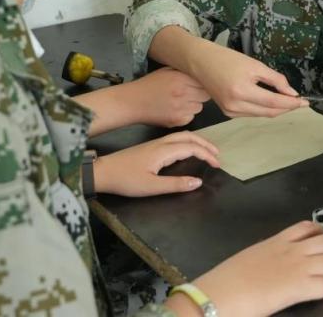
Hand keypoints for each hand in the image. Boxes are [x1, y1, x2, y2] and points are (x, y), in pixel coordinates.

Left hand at [93, 131, 219, 196]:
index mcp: (163, 151)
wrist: (103, 172)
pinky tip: (187, 148)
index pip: (191, 148)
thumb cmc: (126, 180)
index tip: (217, 165)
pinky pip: (175, 138)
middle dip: (205, 144)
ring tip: (207, 150)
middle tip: (218, 154)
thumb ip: (175, 184)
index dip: (206, 155)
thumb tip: (198, 182)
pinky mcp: (150, 146)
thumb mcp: (151, 187)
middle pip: (189, 137)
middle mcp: (161, 143)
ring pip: (182, 136)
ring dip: (197, 141)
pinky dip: (187, 141)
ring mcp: (155, 143)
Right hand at [128, 68, 210, 127]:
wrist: (132, 102)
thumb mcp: (166, 71)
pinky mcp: (177, 121)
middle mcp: (183, 93)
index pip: (205, 82)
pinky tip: (176, 110)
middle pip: (205, 95)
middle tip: (190, 93)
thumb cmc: (148, 86)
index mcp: (180, 78)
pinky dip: (186, 115)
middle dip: (200, 94)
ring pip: (199, 107)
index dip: (202, 83)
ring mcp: (181, 108)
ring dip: (194, 105)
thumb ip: (183, 72)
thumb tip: (200, 74)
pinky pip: (191, 117)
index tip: (198, 84)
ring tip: (181, 102)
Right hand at [173, 221, 322, 316]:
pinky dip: (321, 291)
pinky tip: (308, 295)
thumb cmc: (227, 279)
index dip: (317, 235)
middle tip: (320, 266)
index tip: (314, 246)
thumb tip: (271, 263)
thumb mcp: (249, 257)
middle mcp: (290, 250)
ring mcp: (297, 267)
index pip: (307, 227)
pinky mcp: (299, 287)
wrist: (219, 293)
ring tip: (316, 281)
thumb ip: (266, 255)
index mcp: (276, 241)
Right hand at [189, 39, 306, 117]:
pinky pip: (252, 113)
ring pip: (261, 114)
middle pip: (269, 112)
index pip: (274, 103)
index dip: (291, 104)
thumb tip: (292, 93)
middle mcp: (235, 105)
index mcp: (242, 91)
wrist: (201, 62)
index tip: (305, 102)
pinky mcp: (228, 112)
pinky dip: (264, 109)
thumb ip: (275, 80)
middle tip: (300, 102)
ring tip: (288, 101)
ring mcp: (230, 111)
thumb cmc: (227, 59)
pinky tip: (271, 102)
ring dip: (276, 109)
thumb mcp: (255, 65)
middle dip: (287, 108)